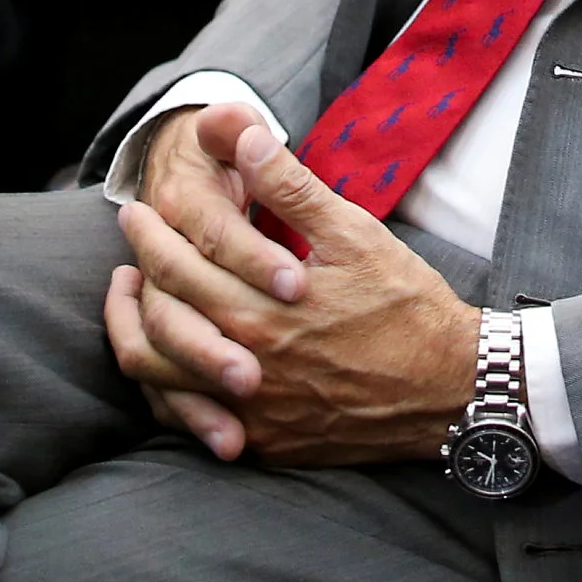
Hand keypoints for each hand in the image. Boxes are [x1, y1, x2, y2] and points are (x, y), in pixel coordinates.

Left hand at [109, 105, 479, 468]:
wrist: (449, 389)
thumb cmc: (406, 306)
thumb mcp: (354, 236)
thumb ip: (292, 189)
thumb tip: (246, 138)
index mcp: (260, 310)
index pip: (177, 266)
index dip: (149, 233)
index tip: (137, 210)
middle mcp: (243, 367)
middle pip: (160, 317)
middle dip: (135, 273)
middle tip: (132, 242)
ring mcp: (250, 414)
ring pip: (159, 378)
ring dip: (134, 333)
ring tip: (132, 301)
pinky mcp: (265, 443)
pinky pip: (190, 421)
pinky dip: (166, 389)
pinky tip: (168, 362)